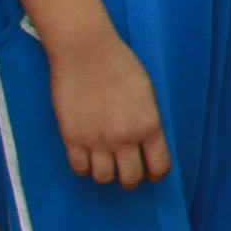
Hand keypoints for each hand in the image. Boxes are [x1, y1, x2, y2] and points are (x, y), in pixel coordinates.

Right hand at [50, 32, 168, 186]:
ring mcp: (96, 139)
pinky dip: (84, 166)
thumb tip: (146, 146)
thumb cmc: (120, 65)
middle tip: (125, 169)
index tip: (150, 171)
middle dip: (130, 178)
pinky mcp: (72, 137)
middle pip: (130, 179)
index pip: (159, 167)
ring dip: (106, 173)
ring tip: (104, 161)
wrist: (86, 50)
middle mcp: (124, 138)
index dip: (155, 174)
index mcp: (148, 126)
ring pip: (103, 178)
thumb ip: (148, 123)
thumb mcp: (147, 95)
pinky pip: (79, 168)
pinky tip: (87, 155)